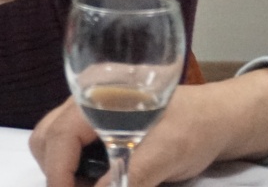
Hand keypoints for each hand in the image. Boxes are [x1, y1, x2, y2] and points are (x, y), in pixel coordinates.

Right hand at [31, 68, 267, 186]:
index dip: (59, 176)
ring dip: (65, 171)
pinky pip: (72, 147)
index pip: (57, 136)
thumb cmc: (196, 128)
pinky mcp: (100, 124)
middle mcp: (89, 94)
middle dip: (57, 172)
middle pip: (46, 138)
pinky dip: (77, 168)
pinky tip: (101, 178)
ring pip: (54, 144)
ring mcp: (91, 108)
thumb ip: (127, 179)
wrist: (220, 121)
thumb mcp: (163, 156)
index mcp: (100, 90)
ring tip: (92, 184)